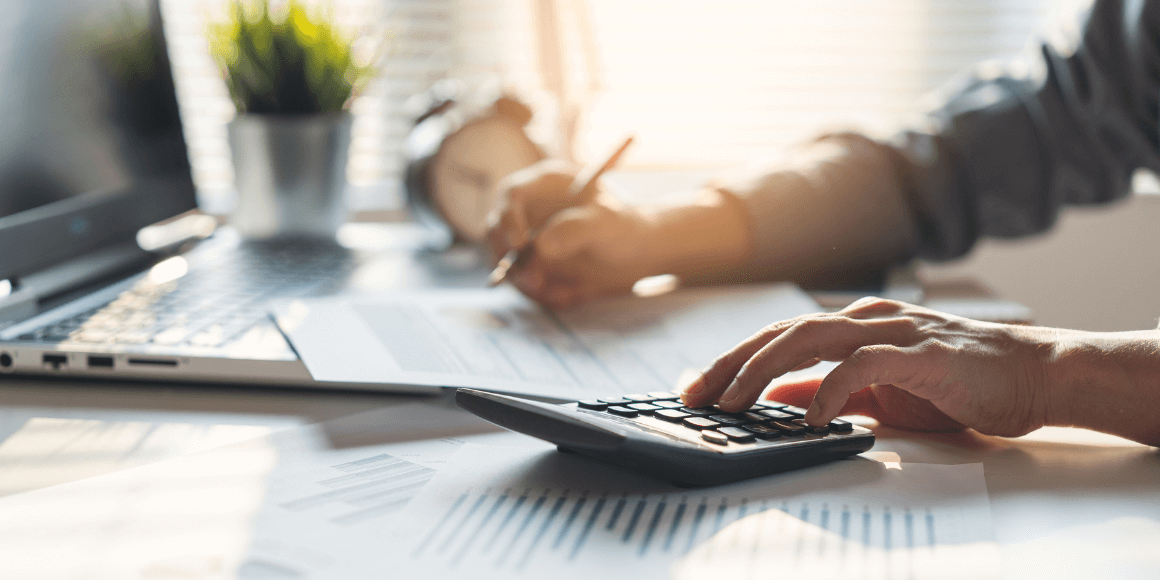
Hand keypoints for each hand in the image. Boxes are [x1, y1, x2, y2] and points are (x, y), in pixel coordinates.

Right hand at [485, 159, 658, 307]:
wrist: (638, 255)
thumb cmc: (625, 228)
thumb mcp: (607, 224)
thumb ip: (575, 230)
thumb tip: (540, 246)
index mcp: (545, 186)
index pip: (512, 194)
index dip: (508, 218)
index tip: (520, 245)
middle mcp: (528, 212)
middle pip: (496, 232)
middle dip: (509, 259)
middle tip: (534, 281)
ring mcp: (527, 241)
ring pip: (508, 264)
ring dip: (529, 284)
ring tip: (565, 293)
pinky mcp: (532, 267)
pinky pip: (525, 285)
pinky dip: (544, 295)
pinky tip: (571, 295)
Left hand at [680, 297, 1060, 436]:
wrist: (1032, 377)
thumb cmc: (957, 383)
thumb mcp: (879, 391)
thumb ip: (829, 387)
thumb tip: (779, 395)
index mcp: (854, 325)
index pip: (779, 335)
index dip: (733, 359)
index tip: (697, 388)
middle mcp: (867, 319)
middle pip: (782, 332)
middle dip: (732, 363)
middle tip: (695, 395)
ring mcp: (895, 332)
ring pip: (812, 337)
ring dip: (764, 369)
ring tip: (734, 402)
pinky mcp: (924, 354)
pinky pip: (865, 364)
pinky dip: (830, 387)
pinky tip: (810, 416)